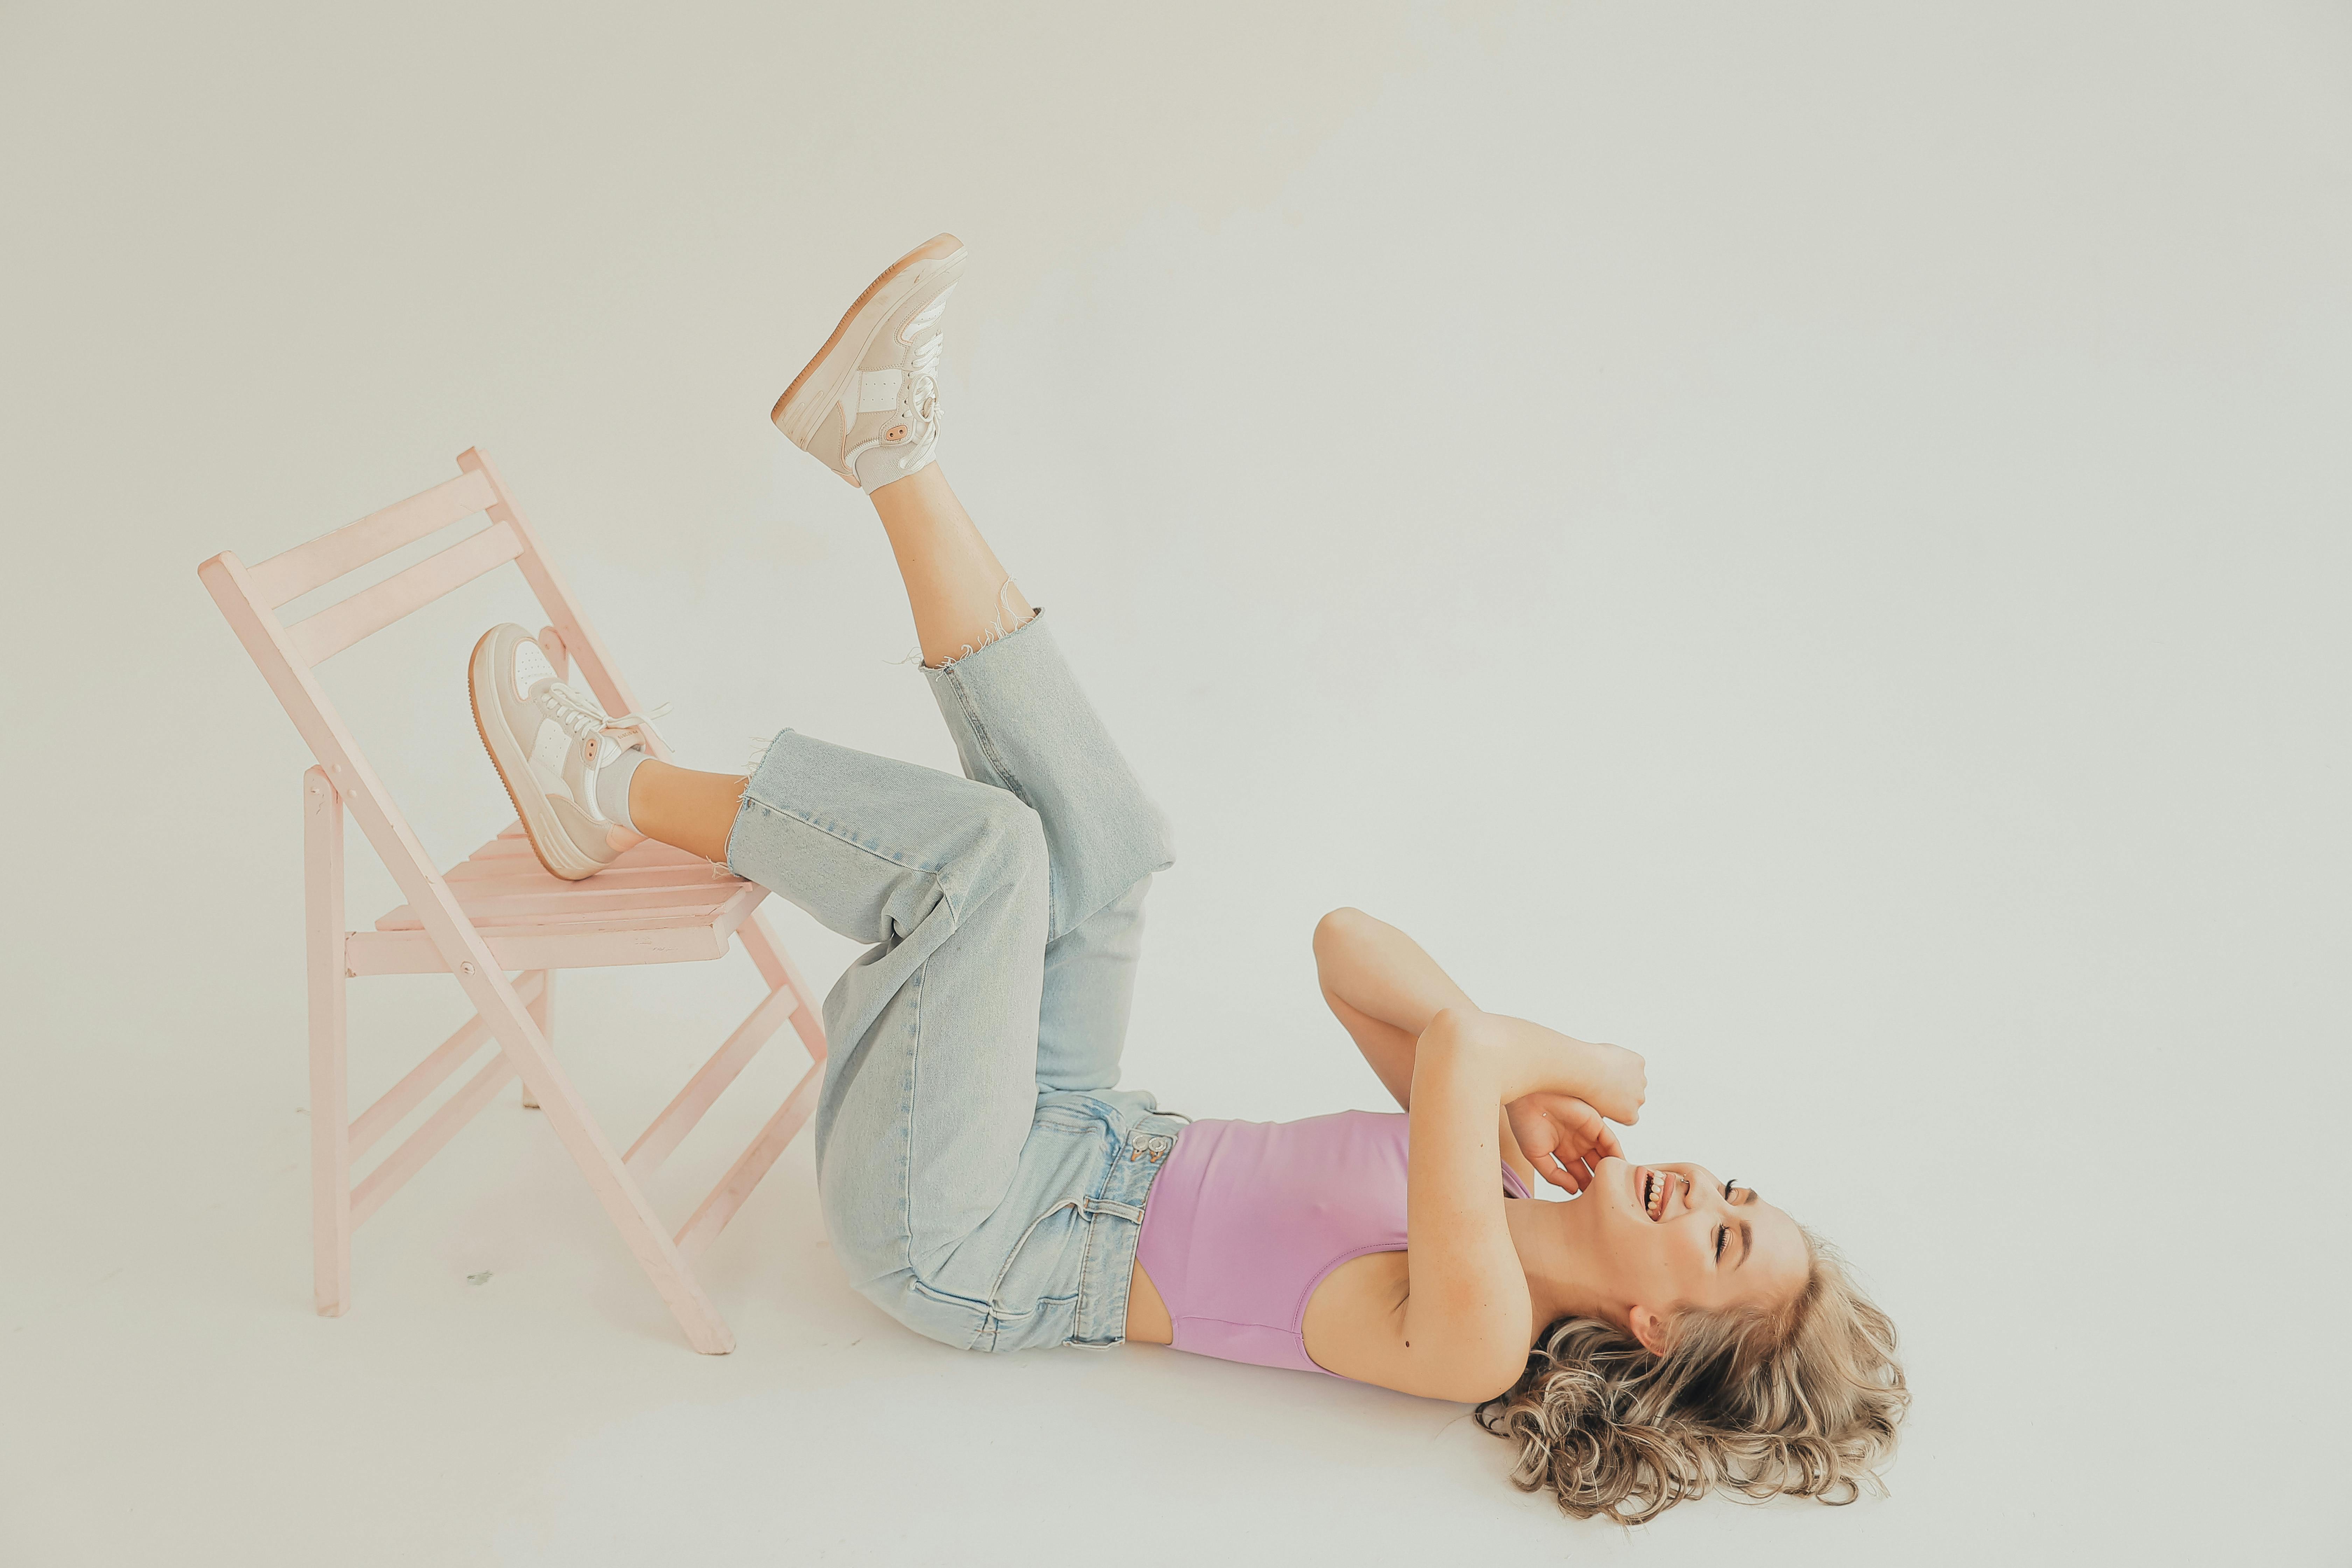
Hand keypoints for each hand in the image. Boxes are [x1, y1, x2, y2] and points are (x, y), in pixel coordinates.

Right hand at [1505, 1092, 1624, 1194]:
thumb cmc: (1525, 1124)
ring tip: (1618, 1187)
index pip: (1579, 1174)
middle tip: (1608, 1198)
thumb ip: (1554, 1175)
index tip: (1592, 1204)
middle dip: (1601, 1182)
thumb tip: (1573, 1190)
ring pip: (1605, 1155)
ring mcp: (1587, 1133)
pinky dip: (1616, 1155)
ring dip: (1611, 1170)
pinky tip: (1619, 1169)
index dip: (1585, 1187)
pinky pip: (1610, 1141)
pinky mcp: (1595, 1122)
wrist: (1526, 1099)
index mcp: (1563, 1151)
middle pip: (1595, 1167)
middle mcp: (1578, 1143)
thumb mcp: (1536, 1156)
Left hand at [1575, 1039, 1646, 1126]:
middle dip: (1622, 1087)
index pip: (1629, 1111)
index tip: (1607, 1096)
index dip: (1617, 1102)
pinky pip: (1634, 1061)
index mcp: (1630, 1116)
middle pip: (1633, 1093)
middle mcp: (1639, 1100)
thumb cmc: (1585, 1091)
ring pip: (1635, 1076)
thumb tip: (1603, 1107)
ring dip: (1625, 1073)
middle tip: (1604, 1081)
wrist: (1586, 1072)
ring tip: (1605, 1070)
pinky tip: (1610, 1059)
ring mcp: (1641, 1080)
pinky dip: (1625, 1059)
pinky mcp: (1639, 1063)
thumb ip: (1606, 1111)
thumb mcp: (1595, 1110)